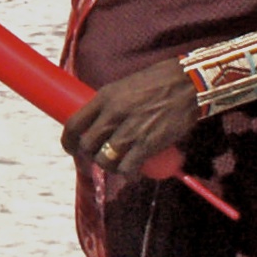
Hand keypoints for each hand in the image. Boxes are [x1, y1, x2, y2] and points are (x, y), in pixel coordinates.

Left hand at [62, 58, 202, 176]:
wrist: (189, 83)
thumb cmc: (158, 82)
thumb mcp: (124, 86)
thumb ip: (110, 104)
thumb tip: (98, 122)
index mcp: (105, 96)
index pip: (74, 124)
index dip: (68, 141)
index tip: (71, 148)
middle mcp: (114, 113)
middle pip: (87, 145)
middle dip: (88, 157)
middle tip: (96, 159)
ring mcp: (131, 130)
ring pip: (105, 160)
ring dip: (108, 166)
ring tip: (116, 165)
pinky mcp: (148, 144)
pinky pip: (128, 168)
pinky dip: (128, 174)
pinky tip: (132, 173)